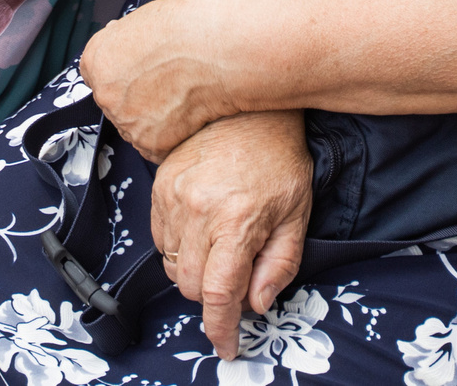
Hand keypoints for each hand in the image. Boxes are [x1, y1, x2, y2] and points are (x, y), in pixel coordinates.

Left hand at [82, 0, 242, 160]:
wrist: (224, 51)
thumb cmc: (193, 26)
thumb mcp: (145, 19)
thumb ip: (125, 40)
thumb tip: (122, 44)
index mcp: (98, 58)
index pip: (98, 73)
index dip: (123, 71)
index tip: (143, 70)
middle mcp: (106, 92)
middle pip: (115, 101)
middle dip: (137, 95)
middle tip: (169, 84)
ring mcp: (127, 121)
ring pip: (135, 125)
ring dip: (153, 118)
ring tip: (184, 98)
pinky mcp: (152, 144)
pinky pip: (155, 146)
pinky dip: (170, 137)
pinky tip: (189, 116)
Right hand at [150, 111, 312, 361]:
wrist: (252, 111)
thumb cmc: (280, 161)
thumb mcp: (296, 216)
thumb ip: (279, 265)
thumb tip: (257, 304)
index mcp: (236, 221)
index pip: (218, 293)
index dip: (220, 328)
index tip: (227, 345)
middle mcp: (198, 210)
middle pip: (190, 285)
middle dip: (212, 297)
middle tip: (236, 282)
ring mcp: (173, 197)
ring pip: (172, 264)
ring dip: (195, 271)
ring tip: (221, 248)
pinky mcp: (160, 186)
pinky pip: (159, 237)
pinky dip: (178, 247)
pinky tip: (202, 231)